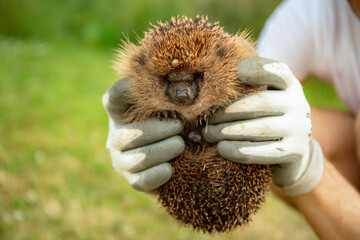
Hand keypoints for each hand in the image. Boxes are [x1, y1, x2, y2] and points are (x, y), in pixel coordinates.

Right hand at [102, 79, 184, 191]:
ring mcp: (121, 160)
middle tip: (179, 126)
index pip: (113, 99)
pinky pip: (144, 179)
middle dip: (162, 129)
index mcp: (121, 113)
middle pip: (134, 134)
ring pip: (141, 158)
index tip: (135, 85)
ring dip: (166, 150)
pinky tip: (172, 166)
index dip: (122, 92)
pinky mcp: (132, 180)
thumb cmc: (173, 125)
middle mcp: (116, 136)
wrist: (177, 160)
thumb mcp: (168, 108)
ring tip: (180, 144)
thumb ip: (168, 98)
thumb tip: (181, 89)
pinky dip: (161, 172)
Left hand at [202, 57, 323, 195]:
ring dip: (229, 131)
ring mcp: (299, 129)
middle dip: (228, 111)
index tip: (236, 71)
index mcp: (289, 84)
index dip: (256, 70)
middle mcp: (298, 104)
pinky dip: (239, 150)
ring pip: (261, 128)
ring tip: (209, 134)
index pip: (276, 71)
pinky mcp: (295, 152)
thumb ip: (245, 87)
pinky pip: (264, 152)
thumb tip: (209, 86)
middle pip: (261, 102)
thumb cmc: (265, 115)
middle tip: (207, 118)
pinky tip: (221, 148)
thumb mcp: (263, 96)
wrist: (290, 149)